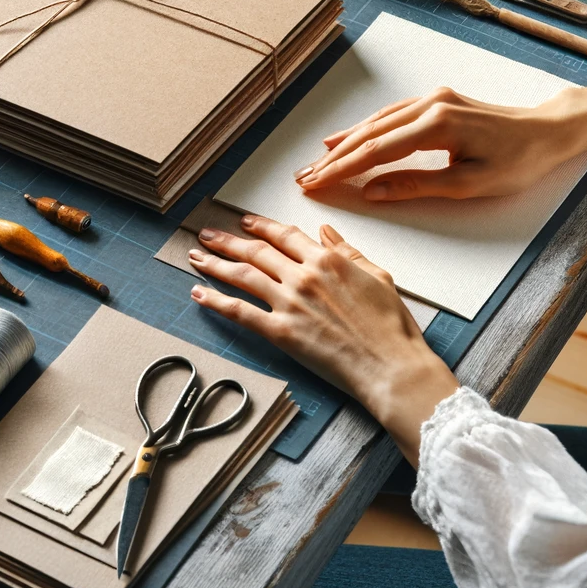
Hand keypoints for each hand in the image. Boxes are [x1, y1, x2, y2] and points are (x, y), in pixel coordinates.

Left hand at [189, 215, 457, 464]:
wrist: (390, 365)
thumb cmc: (390, 326)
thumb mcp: (376, 276)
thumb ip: (348, 252)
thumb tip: (326, 232)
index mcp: (328, 260)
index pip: (285, 235)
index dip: (261, 227)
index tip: (246, 223)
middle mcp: (304, 276)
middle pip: (257, 251)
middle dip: (228, 240)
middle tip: (208, 234)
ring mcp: (290, 303)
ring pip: (243, 275)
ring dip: (215, 263)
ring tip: (196, 255)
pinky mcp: (281, 332)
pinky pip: (239, 312)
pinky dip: (215, 301)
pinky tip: (198, 294)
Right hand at [292, 86, 586, 199]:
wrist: (548, 131)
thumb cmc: (519, 162)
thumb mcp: (471, 184)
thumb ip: (418, 186)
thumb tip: (373, 191)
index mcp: (438, 126)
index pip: (377, 151)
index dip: (342, 169)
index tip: (316, 184)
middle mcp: (430, 105)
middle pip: (369, 134)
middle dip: (333, 158)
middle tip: (304, 178)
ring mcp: (432, 99)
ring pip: (376, 122)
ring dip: (343, 143)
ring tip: (315, 162)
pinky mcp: (436, 101)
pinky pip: (390, 115)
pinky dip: (364, 129)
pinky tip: (345, 137)